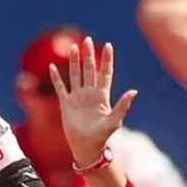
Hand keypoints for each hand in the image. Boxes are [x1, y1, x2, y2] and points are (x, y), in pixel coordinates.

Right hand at [50, 36, 136, 167]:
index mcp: (102, 96)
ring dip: (73, 61)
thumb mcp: (114, 120)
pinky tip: (52, 66)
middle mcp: (90, 93)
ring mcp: (77, 97)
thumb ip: (123, 105)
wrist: (86, 147)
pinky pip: (60, 87)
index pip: (105, 73)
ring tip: (73, 47)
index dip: (106, 60)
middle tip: (87, 39)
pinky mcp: (66, 103)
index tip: (108, 45)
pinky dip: (56, 77)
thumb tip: (134, 91)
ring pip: (75, 74)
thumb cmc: (102, 136)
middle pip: (89, 69)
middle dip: (88, 55)